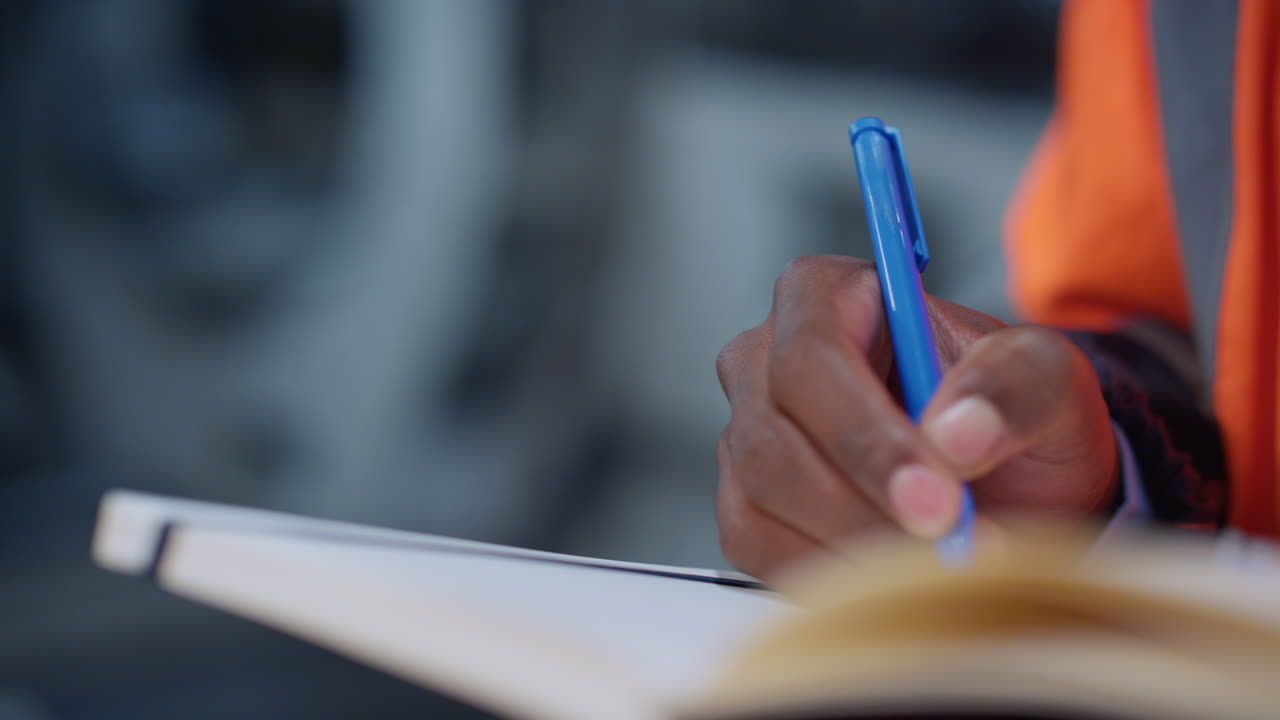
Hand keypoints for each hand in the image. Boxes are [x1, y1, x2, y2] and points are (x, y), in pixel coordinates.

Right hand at [715, 255, 1117, 579]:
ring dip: (851, 546)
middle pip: (773, 438)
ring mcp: (745, 431)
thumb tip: (956, 433)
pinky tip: (890, 576)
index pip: (811, 357)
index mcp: (824, 294)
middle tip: (949, 549)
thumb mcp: (1047, 377)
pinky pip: (756, 546)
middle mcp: (765, 357)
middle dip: (864, 506)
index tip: (936, 500)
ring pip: (758, 500)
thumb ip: (1013, 385)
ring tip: (937, 562)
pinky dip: (826, 574)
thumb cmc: (1009, 410)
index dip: (866, 435)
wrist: (1008, 474)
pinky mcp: (742, 499)